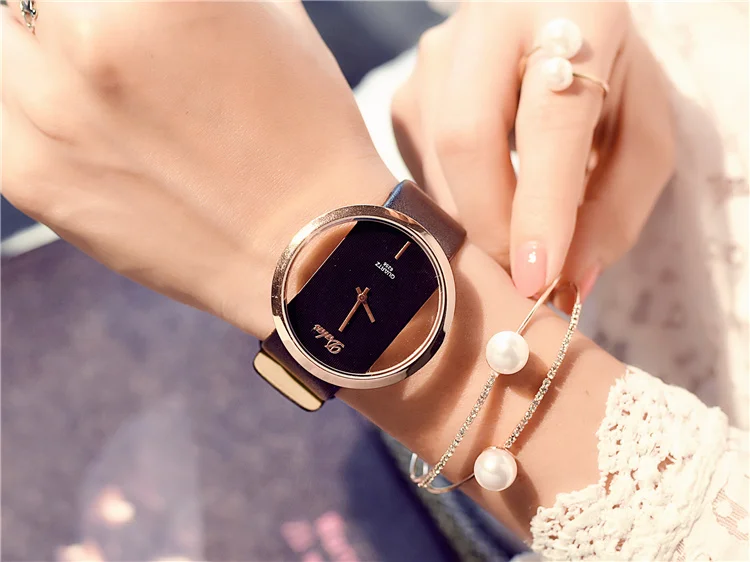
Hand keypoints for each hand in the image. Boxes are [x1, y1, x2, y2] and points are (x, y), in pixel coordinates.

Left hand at [1, 1, 394, 335]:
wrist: (309, 249)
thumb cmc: (306, 131)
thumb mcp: (270, 14)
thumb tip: (147, 0)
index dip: (119, 2)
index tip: (135, 18)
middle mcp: (87, 33)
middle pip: (32, 0)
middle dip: (73, 14)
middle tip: (114, 39)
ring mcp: (47, 107)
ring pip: (6, 39)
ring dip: (45, 44)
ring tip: (103, 77)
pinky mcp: (28, 174)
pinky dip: (32, 102)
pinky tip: (86, 123)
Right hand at [392, 2, 674, 300]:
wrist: (541, 18)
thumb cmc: (603, 75)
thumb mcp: (641, 127)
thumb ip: (618, 205)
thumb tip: (570, 280)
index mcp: (572, 15)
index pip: (549, 122)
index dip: (540, 205)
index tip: (536, 277)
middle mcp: (488, 25)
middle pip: (466, 141)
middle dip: (491, 230)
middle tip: (525, 282)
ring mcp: (432, 60)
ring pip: (436, 165)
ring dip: (473, 227)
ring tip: (513, 248)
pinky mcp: (405, 96)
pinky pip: (420, 174)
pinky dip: (455, 210)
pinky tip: (487, 207)